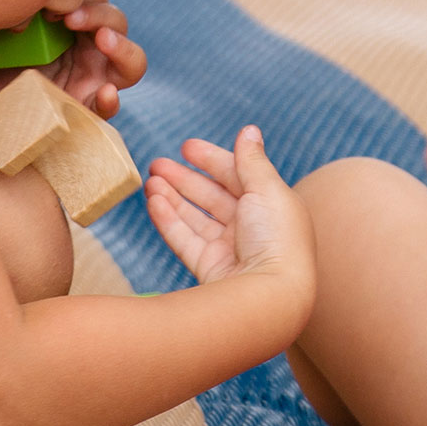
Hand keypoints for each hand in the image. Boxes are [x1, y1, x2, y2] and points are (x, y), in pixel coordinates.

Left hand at [42, 0, 146, 119]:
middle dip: (100, 13)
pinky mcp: (87, 114)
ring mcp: (95, 82)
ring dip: (121, 46)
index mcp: (73, 24)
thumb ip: (15, 13)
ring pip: (133, 61)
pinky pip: (109, 109)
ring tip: (103, 40)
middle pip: (117, 21)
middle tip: (71, 18)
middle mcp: (90, 50)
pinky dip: (111, 101)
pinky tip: (105, 94)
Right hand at [146, 127, 315, 292]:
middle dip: (185, 178)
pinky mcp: (210, 268)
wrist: (271, 296)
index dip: (212, 159)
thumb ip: (252, 160)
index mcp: (270, 205)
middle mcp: (251, 226)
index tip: (186, 147)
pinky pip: (185, 239)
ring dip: (172, 197)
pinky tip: (153, 201)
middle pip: (212, 196)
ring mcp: (229, 249)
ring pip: (195, 217)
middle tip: (156, 164)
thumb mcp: (267, 190)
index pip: (237, 175)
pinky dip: (168, 220)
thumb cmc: (277, 238)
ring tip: (149, 181)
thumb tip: (249, 129)